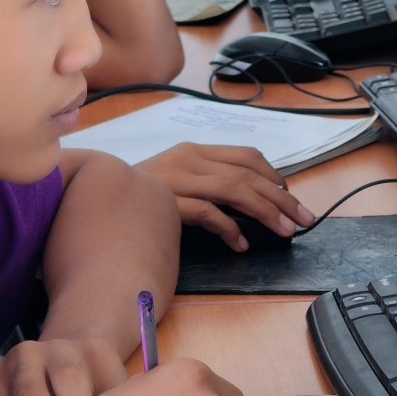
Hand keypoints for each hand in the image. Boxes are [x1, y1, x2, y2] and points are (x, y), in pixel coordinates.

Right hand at [137, 143, 316, 250]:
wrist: (93, 192)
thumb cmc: (138, 194)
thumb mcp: (174, 178)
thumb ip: (205, 182)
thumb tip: (246, 204)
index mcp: (194, 151)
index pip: (246, 156)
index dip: (274, 176)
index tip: (290, 196)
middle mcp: (189, 159)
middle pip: (248, 174)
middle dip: (281, 198)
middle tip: (303, 219)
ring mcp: (178, 178)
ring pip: (235, 189)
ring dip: (265, 212)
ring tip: (284, 231)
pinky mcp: (168, 200)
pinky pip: (208, 212)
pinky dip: (229, 229)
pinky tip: (240, 244)